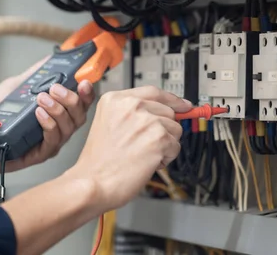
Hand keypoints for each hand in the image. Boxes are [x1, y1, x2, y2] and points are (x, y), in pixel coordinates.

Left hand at [0, 57, 95, 177]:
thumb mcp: (14, 88)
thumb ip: (33, 76)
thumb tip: (49, 59)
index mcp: (57, 112)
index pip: (81, 103)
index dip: (86, 93)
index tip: (84, 81)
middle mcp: (58, 128)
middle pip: (80, 115)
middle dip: (72, 99)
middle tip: (56, 88)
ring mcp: (51, 142)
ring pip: (69, 127)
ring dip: (58, 110)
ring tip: (42, 99)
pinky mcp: (41, 154)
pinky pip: (53, 140)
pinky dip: (49, 125)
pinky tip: (39, 114)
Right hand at [65, 86, 191, 210]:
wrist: (92, 183)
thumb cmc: (99, 162)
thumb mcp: (109, 124)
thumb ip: (135, 113)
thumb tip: (171, 111)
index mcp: (115, 99)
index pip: (154, 92)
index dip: (172, 100)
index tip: (183, 105)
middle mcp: (131, 106)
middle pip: (168, 112)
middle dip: (163, 130)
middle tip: (142, 146)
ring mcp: (146, 121)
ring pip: (175, 129)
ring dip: (164, 145)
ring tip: (141, 154)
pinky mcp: (158, 138)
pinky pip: (176, 147)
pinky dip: (165, 158)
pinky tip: (146, 163)